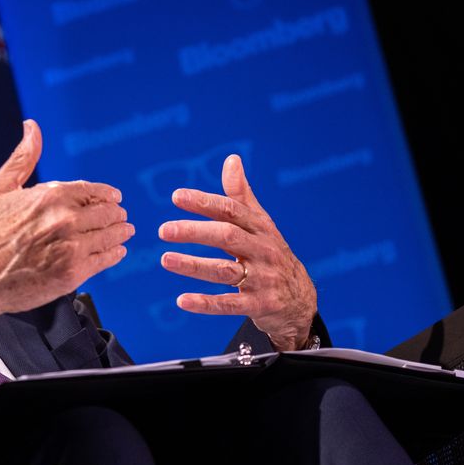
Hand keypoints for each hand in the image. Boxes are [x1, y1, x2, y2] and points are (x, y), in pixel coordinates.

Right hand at [0, 120, 133, 342]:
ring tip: (125, 232)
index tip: (115, 197)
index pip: (92, 190)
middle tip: (121, 216)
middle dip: (116, 214)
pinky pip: (105, 260)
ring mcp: (71, 248)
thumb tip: (32, 126)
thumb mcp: (0, 188)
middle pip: (106, 212)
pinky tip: (118, 251)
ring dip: (120, 232)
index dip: (107, 194)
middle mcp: (64, 220)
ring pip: (110, 235)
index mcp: (50, 196)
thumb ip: (23, 157)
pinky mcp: (73, 273)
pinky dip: (115, 254)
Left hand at [158, 154, 316, 350]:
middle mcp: (262, 250)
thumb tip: (231, 159)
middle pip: (227, 237)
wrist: (300, 299)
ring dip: (193, 265)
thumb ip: (241, 195)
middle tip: (163, 229)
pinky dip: (206, 303)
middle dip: (195, 231)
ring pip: (225, 270)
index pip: (230, 210)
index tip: (176, 197)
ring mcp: (262, 278)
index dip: (204, 203)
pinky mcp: (259, 305)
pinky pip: (229, 304)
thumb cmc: (271, 254)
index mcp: (260, 227)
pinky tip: (182, 300)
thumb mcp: (261, 224)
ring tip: (165, 259)